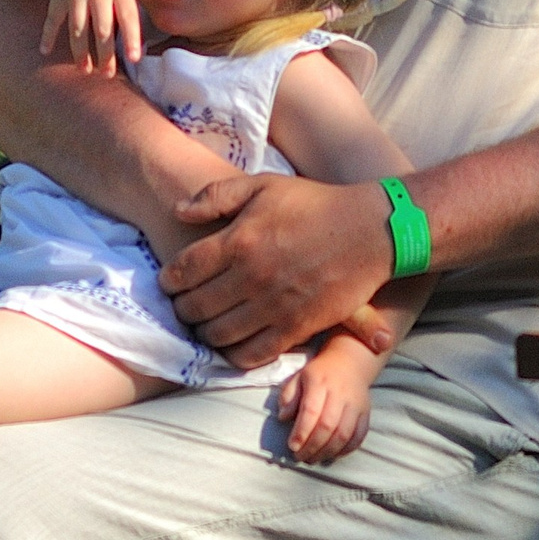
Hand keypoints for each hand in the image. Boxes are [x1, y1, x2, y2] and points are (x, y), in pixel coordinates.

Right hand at [44, 0, 162, 75]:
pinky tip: (44, 50)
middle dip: (105, 53)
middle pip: (102, 28)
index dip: (130, 38)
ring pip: (78, 27)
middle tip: (107, 75)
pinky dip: (48, 33)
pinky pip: (53, 16)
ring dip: (80, 51)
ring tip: (84, 70)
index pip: (128, 16)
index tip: (133, 58)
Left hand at [160, 174, 393, 366]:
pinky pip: (251, 354)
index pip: (183, 271)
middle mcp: (251, 276)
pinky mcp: (296, 327)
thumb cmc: (315, 204)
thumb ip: (216, 196)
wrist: (369, 230)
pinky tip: (233, 344)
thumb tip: (178, 211)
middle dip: (181, 310)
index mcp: (239, 240)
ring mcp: (273, 305)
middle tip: (183, 307)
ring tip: (206, 325)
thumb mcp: (263, 186)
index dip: (169, 280)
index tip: (170, 282)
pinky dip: (234, 354)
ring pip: (217, 335)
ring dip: (204, 333)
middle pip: (194, 307)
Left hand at [277, 336, 375, 462]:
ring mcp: (355, 404)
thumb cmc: (319, 373)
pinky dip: (345, 450)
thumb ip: (288, 397)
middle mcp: (340, 394)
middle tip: (300, 457)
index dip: (301, 432)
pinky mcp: (365, 413)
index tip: (292, 446)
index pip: (311, 410)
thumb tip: (283, 417)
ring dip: (327, 452)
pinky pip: (358, 436)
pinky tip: (332, 455)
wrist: (350, 362)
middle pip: (328, 426)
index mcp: (320, 382)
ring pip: (344, 434)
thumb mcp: (298, 378)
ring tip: (313, 459)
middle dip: (312, 446)